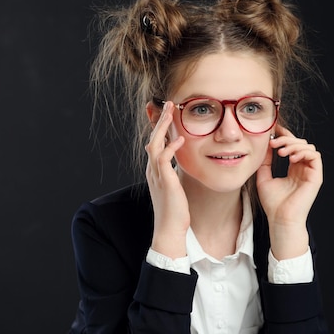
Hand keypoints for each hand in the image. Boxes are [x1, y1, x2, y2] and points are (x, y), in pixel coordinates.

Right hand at [145, 101, 189, 257]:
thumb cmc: (175, 210)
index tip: (166, 112)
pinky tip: (179, 139)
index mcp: (155, 170)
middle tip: (168, 104)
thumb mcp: (174, 187)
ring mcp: (156, 175)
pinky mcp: (164, 181)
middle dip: (160, 120)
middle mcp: (153, 170)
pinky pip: (164, 159)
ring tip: (171, 112)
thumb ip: (174, 173)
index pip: (155, 142)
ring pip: (155, 144)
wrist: (169, 229)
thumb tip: (180, 166)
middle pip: (153, 139)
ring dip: (163, 127)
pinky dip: (170, 147)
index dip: (159, 126)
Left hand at [256, 124, 322, 258]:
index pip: (292, 146)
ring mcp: (310, 172)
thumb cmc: (273, 203)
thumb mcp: (264, 177)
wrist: (280, 219)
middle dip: (287, 139)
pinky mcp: (316, 177)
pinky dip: (303, 152)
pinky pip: (315, 156)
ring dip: (294, 145)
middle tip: (274, 143)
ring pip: (308, 147)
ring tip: (281, 152)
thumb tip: (264, 145)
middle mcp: (303, 169)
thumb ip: (265, 161)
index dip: (284, 136)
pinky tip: (291, 158)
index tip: (272, 131)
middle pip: (300, 143)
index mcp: (294, 169)